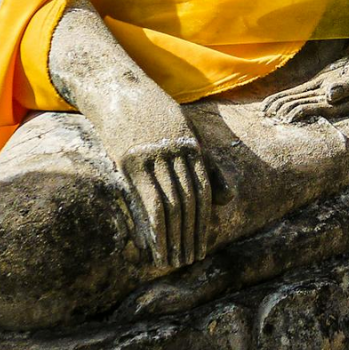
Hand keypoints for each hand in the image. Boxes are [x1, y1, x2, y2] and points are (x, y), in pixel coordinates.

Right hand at [107, 95, 210, 271]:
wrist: (120, 90)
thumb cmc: (155, 116)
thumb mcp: (187, 135)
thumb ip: (207, 166)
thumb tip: (228, 199)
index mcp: (191, 147)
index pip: (203, 193)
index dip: (203, 222)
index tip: (202, 246)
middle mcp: (175, 153)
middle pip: (188, 201)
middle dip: (191, 233)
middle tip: (191, 260)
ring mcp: (152, 157)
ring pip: (169, 203)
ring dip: (173, 235)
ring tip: (175, 259)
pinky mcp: (129, 161)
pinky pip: (145, 199)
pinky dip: (152, 225)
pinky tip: (154, 244)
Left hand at [263, 37, 348, 124]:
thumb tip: (329, 96)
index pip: (325, 108)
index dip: (306, 112)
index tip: (288, 114)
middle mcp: (342, 98)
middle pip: (312, 105)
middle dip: (291, 109)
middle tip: (268, 113)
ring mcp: (335, 89)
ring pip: (307, 99)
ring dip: (287, 104)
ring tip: (266, 109)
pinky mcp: (329, 80)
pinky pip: (308, 90)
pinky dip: (292, 95)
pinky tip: (275, 101)